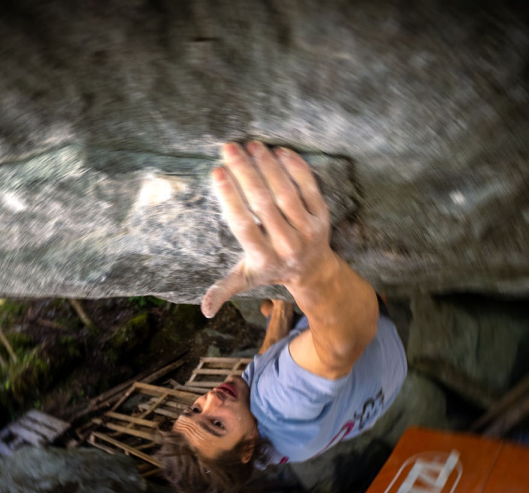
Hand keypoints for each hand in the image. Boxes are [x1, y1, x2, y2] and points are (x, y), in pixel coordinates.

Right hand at [202, 141, 334, 317]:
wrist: (314, 271)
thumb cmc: (271, 268)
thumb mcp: (247, 279)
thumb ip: (225, 289)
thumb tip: (205, 310)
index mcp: (264, 258)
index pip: (243, 225)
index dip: (230, 198)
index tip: (217, 172)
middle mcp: (287, 244)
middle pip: (264, 204)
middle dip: (246, 172)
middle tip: (229, 148)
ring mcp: (308, 229)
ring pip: (286, 192)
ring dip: (268, 166)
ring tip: (251, 145)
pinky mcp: (323, 216)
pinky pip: (309, 187)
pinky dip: (295, 168)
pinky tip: (278, 151)